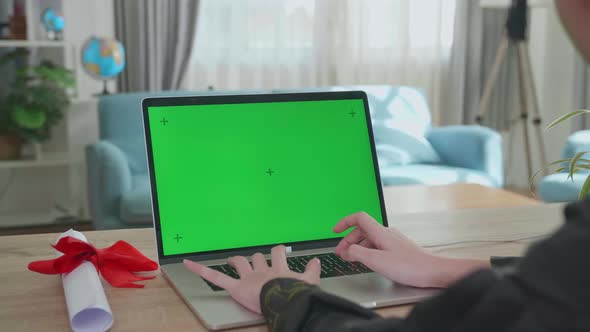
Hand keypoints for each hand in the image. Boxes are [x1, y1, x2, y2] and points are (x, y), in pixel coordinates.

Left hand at [184, 245, 320, 313]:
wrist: (286, 300)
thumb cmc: (295, 294)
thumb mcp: (309, 283)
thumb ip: (311, 272)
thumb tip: (316, 261)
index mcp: (279, 269)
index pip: (278, 254)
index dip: (278, 252)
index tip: (280, 252)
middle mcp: (263, 270)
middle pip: (259, 257)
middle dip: (257, 257)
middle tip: (255, 259)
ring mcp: (249, 277)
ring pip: (241, 262)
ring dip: (236, 260)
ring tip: (232, 259)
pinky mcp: (237, 287)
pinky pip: (217, 278)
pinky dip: (201, 269)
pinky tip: (188, 262)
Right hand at [334, 212, 489, 287]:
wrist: (433, 272)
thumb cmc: (410, 266)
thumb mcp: (377, 260)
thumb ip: (357, 253)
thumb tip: (346, 250)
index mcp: (381, 232)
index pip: (359, 218)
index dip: (344, 222)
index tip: (335, 230)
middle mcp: (387, 233)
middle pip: (362, 230)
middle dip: (348, 240)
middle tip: (341, 253)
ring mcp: (393, 241)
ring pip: (370, 239)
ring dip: (358, 247)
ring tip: (351, 259)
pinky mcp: (398, 250)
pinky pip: (378, 246)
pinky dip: (368, 251)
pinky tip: (368, 262)